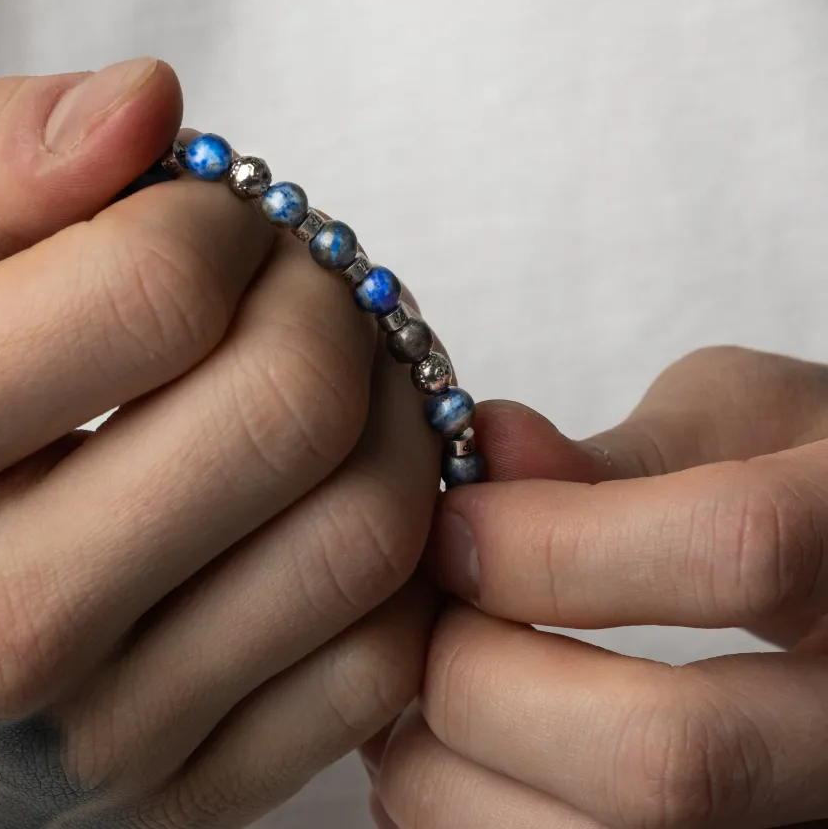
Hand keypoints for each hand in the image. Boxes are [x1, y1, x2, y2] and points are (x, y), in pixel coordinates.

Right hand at [0, 58, 438, 826]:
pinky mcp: (178, 795)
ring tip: (330, 368)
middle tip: (293, 279)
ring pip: (367, 533)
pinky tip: (326, 491)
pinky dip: (394, 551)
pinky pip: (375, 660)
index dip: (213, 215)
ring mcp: (99, 735)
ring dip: (391, 410)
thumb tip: (147, 102)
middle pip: (291, 407)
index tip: (201, 216)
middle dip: (326, 299)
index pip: (159, 289)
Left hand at [372, 346, 827, 828]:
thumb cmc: (804, 478)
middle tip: (428, 620)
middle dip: (483, 683)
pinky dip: (474, 827)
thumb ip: (617, 454)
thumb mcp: (744, 421)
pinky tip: (459, 761)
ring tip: (420, 693)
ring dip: (455, 779)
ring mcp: (813, 809)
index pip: (734, 551)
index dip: (553, 543)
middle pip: (665, 755)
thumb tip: (486, 453)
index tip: (454, 530)